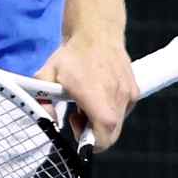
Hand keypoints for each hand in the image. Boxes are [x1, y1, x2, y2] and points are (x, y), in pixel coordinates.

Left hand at [36, 31, 137, 150]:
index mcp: (96, 97)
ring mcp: (128, 95)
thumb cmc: (72, 55)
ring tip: (85, 103)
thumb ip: (43, 100)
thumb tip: (45, 121)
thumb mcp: (47, 75)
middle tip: (76, 118)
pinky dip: (110, 110)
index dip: (91, 144)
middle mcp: (117, 98)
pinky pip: (123, 111)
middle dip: (93, 134)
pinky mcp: (134, 91)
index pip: (104, 135)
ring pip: (117, 124)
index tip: (77, 134)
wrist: (96, 33)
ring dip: (101, 121)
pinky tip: (97, 96)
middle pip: (111, 134)